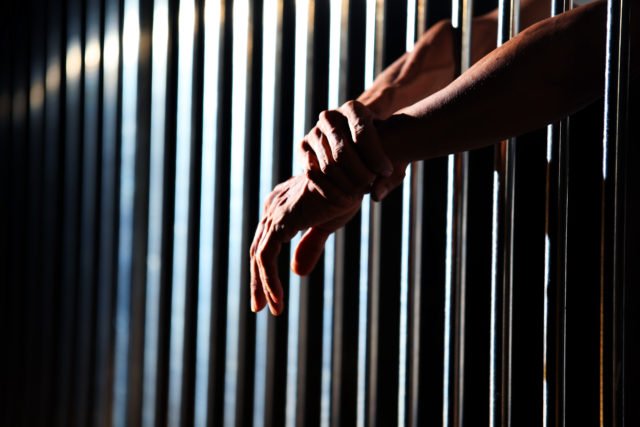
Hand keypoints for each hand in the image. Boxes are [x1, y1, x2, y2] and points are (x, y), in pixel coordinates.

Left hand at [250, 173, 361, 315]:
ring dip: (263, 286)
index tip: (272, 295)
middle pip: (258, 251)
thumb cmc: (344, 192)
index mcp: (282, 207)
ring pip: (259, 257)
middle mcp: (273, 208)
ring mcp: (274, 214)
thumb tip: (297, 273)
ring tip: (272, 309)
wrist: (353, 174)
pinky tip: (278, 299)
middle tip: (260, 307)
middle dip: (258, 282)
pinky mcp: (281, 222)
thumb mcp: (326, 226)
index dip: (266, 270)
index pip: (266, 243)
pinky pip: (266, 257)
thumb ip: (309, 247)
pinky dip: (269, 281)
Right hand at [300, 100, 393, 196]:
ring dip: (346, 184)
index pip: (362, 133)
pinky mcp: (303, 146)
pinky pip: (312, 172)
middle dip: (360, 173)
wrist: (352, 140)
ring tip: (361, 191)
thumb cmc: (378, 145)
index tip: (387, 171)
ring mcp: (314, 131)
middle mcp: (330, 116)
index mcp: (352, 108)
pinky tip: (346, 195)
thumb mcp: (390, 151)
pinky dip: (330, 189)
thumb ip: (391, 171)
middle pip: (342, 152)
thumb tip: (377, 195)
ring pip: (328, 165)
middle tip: (372, 185)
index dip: (375, 156)